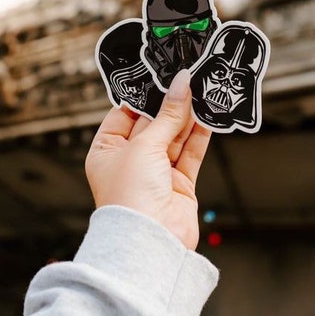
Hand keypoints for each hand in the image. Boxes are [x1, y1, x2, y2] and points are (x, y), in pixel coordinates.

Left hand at [85, 69, 211, 249]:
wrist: (149, 240)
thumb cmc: (129, 196)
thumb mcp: (144, 145)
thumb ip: (167, 115)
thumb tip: (180, 84)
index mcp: (106, 151)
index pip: (124, 115)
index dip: (143, 96)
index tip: (161, 75)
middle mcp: (129, 162)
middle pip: (152, 124)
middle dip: (170, 104)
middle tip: (187, 78)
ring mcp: (155, 174)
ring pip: (174, 137)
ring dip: (188, 117)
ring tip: (202, 90)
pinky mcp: (178, 185)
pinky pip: (189, 154)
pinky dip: (199, 135)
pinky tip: (208, 116)